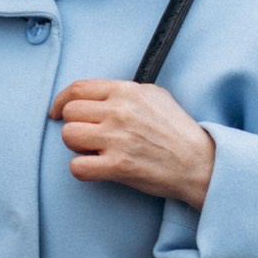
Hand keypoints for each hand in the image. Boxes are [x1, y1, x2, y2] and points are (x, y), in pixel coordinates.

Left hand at [52, 79, 215, 207]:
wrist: (199, 162)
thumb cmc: (178, 130)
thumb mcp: (156, 95)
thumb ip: (125, 91)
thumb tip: (100, 94)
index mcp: (126, 91)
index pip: (77, 88)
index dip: (61, 101)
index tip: (57, 112)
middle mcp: (118, 112)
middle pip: (70, 113)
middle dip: (75, 125)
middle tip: (87, 135)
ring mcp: (117, 139)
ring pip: (69, 136)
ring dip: (77, 146)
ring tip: (94, 150)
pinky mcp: (118, 166)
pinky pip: (77, 166)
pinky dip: (82, 169)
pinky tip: (96, 168)